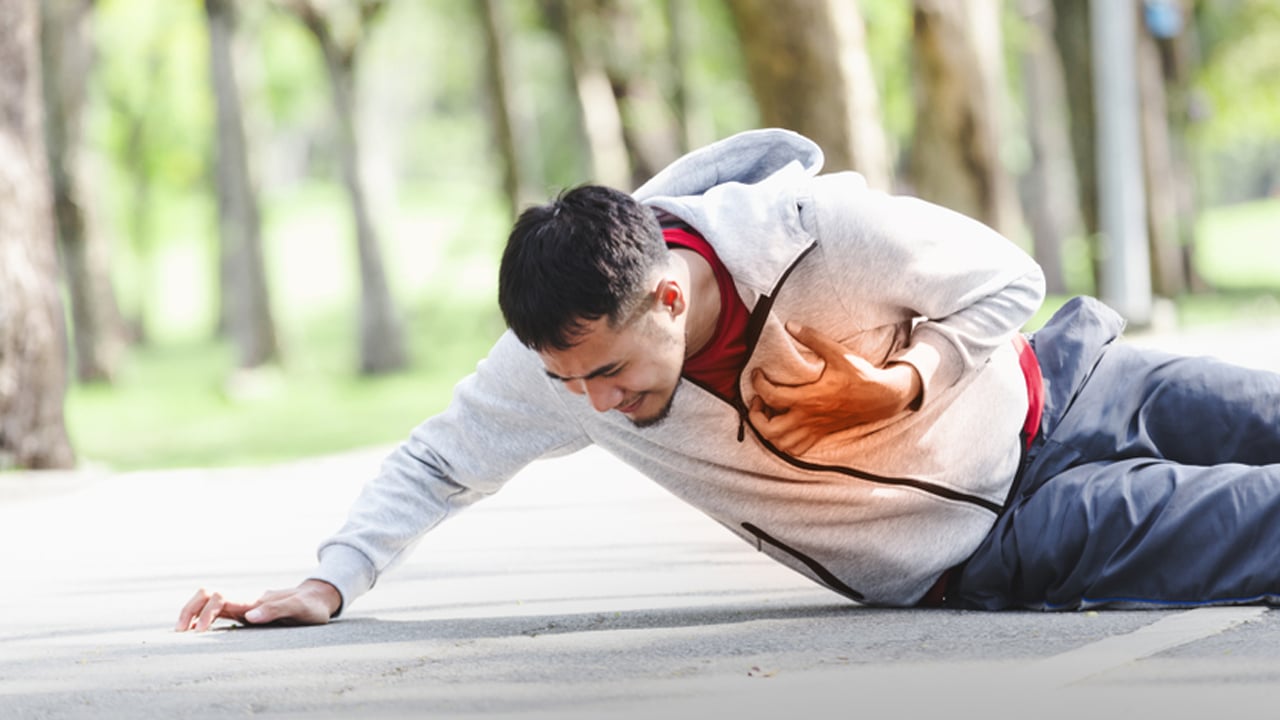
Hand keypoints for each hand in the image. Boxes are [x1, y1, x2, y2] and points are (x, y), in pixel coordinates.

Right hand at [174, 579, 341, 631]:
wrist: (319, 598)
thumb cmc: (311, 606)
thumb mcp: (300, 609)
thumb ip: (277, 610)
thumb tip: (249, 617)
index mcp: (253, 601)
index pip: (220, 599)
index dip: (205, 613)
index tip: (199, 632)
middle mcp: (245, 603)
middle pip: (206, 596)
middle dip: (189, 610)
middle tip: (179, 632)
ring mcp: (244, 607)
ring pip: (209, 603)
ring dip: (191, 614)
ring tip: (179, 632)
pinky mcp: (246, 614)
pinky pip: (218, 614)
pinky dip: (202, 620)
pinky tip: (194, 632)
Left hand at [748, 322, 921, 454]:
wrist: (881, 397)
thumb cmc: (860, 375)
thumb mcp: (838, 352)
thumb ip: (813, 338)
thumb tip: (791, 325)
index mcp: (810, 398)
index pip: (772, 397)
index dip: (758, 384)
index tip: (757, 373)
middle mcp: (809, 417)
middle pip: (770, 430)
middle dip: (756, 417)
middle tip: (757, 399)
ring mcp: (814, 428)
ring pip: (781, 443)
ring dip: (767, 431)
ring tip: (768, 413)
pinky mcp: (820, 434)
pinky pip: (796, 449)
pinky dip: (783, 443)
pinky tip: (782, 426)